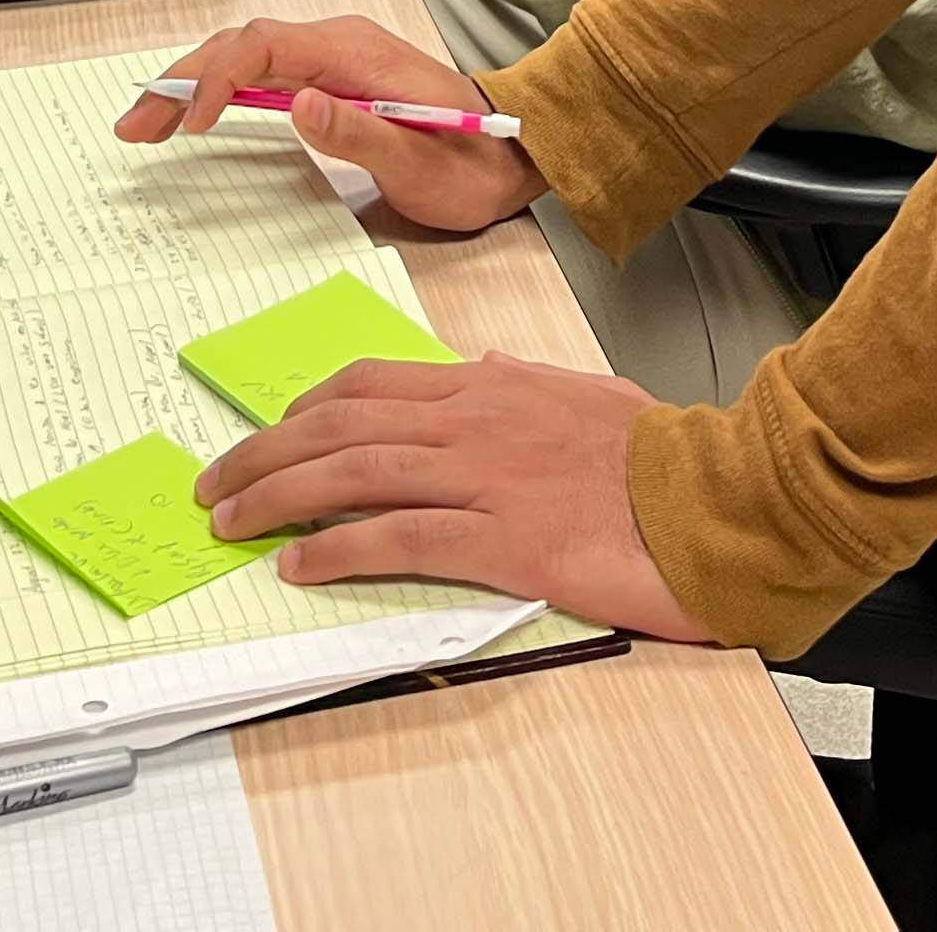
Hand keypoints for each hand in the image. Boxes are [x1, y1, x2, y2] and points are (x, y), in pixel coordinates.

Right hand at [114, 14, 545, 235]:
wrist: (512, 156)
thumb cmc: (471, 164)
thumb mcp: (421, 163)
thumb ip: (361, 134)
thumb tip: (300, 104)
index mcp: (354, 52)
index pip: (263, 46)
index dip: (216, 78)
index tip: (190, 121)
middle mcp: (337, 44)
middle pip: (240, 45)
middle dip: (181, 80)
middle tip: (134, 123)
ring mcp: (331, 59)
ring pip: (243, 56)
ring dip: (190, 83)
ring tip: (145, 121)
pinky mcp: (329, 79)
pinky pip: (259, 72)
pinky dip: (217, 90)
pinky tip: (191, 113)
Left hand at [195, 354, 711, 642]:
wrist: (718, 493)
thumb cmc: (661, 454)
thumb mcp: (583, 394)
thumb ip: (522, 387)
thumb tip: (482, 373)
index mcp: (490, 384)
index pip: (370, 382)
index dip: (305, 408)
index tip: (270, 432)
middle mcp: (474, 419)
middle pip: (340, 424)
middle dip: (265, 453)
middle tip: (217, 483)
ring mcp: (483, 476)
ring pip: (352, 473)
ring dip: (278, 498)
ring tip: (232, 522)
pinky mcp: (501, 538)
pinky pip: (397, 538)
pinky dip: (337, 549)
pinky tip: (299, 563)